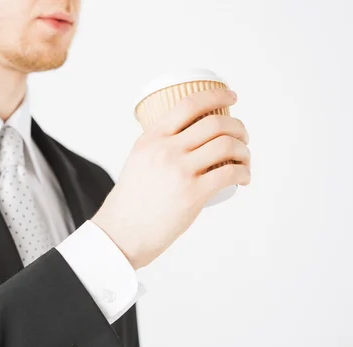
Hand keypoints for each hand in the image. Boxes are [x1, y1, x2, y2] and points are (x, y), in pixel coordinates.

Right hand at [91, 88, 250, 269]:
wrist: (121, 233)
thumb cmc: (131, 202)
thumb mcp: (138, 162)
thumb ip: (158, 148)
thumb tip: (187, 139)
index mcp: (151, 139)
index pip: (188, 105)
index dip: (216, 95)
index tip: (232, 96)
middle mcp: (165, 150)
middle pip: (214, 123)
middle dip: (238, 127)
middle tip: (243, 136)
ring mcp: (179, 171)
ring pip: (226, 145)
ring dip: (244, 150)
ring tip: (244, 159)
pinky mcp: (192, 194)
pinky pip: (229, 173)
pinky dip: (244, 172)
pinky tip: (244, 177)